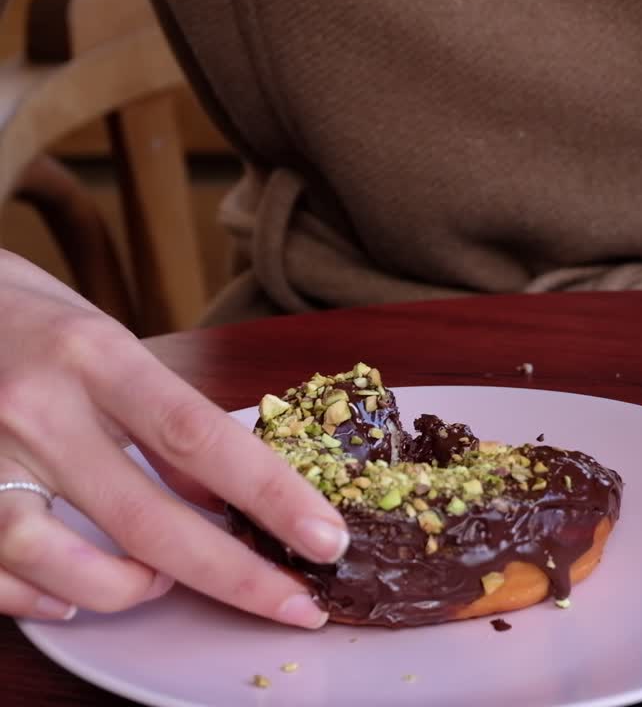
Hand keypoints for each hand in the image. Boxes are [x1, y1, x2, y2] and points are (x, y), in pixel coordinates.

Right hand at [0, 251, 346, 625]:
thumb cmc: (30, 320)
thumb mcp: (110, 345)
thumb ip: (163, 419)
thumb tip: (226, 496)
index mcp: (97, 358)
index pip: (202, 437)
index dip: (271, 497)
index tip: (328, 540)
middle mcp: (38, 409)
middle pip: (146, 519)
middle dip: (232, 576)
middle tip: (294, 604)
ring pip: (58, 561)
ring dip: (127, 589)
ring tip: (157, 582)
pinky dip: (41, 597)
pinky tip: (74, 593)